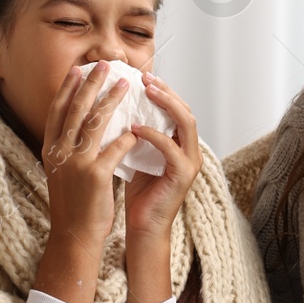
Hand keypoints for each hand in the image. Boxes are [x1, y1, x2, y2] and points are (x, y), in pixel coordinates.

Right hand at [42, 62, 139, 246]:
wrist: (73, 235)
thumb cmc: (73, 203)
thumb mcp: (62, 170)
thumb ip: (68, 146)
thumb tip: (82, 122)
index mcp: (50, 148)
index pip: (57, 110)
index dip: (68, 88)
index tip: (78, 69)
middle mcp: (59, 152)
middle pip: (75, 109)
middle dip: (90, 83)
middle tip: (103, 65)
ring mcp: (76, 163)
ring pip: (94, 122)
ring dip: (111, 100)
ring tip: (125, 84)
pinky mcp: (94, 176)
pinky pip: (114, 148)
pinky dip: (127, 136)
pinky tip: (137, 127)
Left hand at [123, 72, 201, 242]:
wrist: (143, 226)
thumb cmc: (137, 192)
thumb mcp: (134, 154)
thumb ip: (133, 133)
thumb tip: (113, 106)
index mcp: (178, 144)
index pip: (175, 108)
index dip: (161, 90)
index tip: (140, 76)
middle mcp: (189, 150)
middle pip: (184, 110)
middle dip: (166, 92)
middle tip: (145, 78)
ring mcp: (190, 163)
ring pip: (186, 123)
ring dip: (166, 105)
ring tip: (146, 92)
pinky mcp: (183, 176)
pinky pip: (171, 149)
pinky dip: (153, 136)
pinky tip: (134, 128)